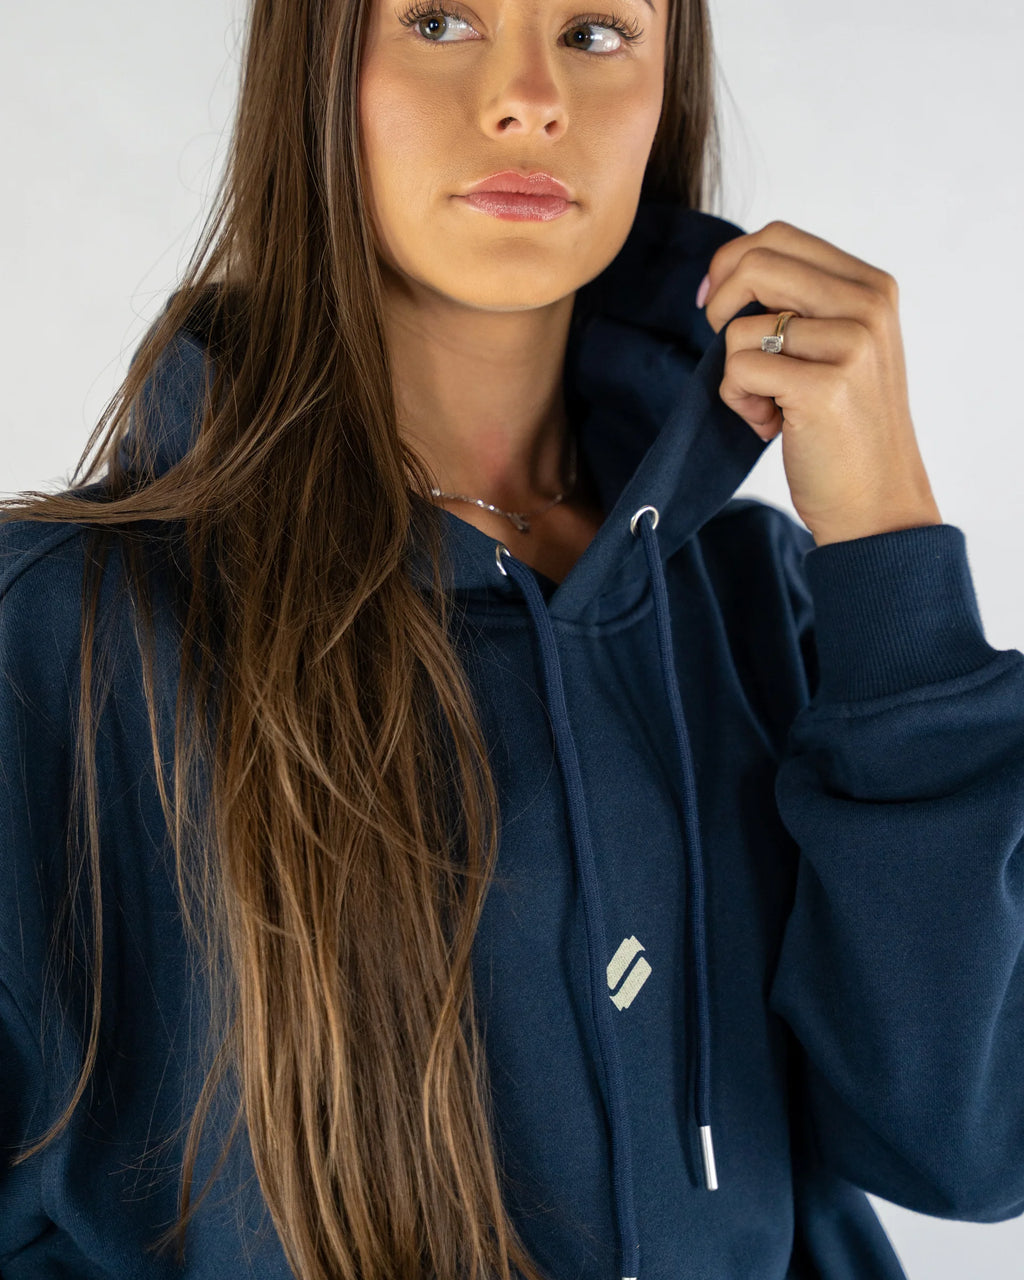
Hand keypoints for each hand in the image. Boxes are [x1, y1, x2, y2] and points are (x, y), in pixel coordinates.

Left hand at [699, 220, 942, 546]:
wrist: (877, 502)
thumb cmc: (844, 428)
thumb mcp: (839, 347)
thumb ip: (803, 304)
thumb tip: (728, 274)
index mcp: (872, 286)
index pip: (779, 236)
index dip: (730, 263)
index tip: (713, 304)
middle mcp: (868, 305)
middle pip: (756, 264)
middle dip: (719, 306)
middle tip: (727, 351)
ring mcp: (852, 344)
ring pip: (740, 327)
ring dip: (734, 373)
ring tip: (770, 407)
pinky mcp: (825, 386)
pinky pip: (738, 370)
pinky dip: (738, 402)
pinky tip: (772, 426)